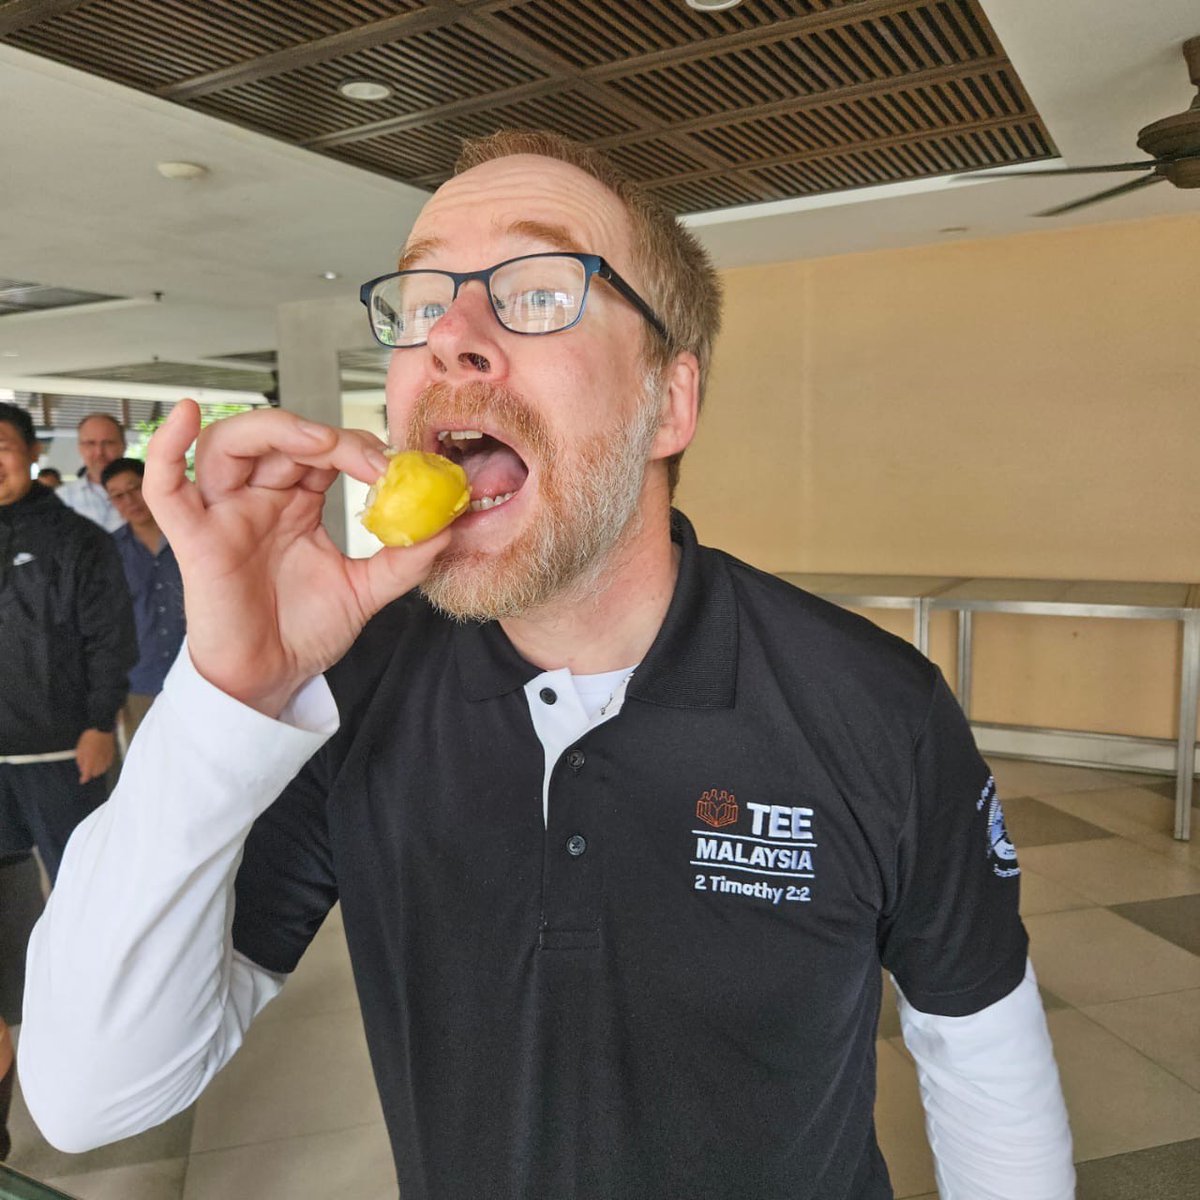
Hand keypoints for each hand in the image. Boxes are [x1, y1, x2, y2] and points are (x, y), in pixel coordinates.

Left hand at [76, 729, 114, 783]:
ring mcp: (107, 759)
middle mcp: (99, 762)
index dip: (84, 779)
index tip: (82, 780)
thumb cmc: (89, 738)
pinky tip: (100, 761)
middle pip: (95, 774)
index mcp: (90, 761)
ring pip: (102, 770)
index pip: (87, 775)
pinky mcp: (112, 755)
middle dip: (90, 773)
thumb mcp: (80, 748)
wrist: (103, 729)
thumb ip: (80, 761)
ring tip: (93, 764)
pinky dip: (103, 765)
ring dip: (97, 770)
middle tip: (86, 767)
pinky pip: (107, 765)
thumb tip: (82, 768)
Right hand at [142, 400, 448, 716]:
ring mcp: (223, 515)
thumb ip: (404, 561)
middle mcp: (257, 500)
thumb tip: (445, 529)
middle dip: (327, 437)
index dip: (357, 448)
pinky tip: (187, 416)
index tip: (398, 469)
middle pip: (278, 436)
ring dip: (272, 430)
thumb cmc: (305, 632)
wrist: (273, 679)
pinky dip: (168, 448)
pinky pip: (165, 487)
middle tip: (370, 460)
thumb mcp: (365, 591)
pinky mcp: (194, 540)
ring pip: (227, 444)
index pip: (322, 450)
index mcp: (296, 503)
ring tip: (316, 442)